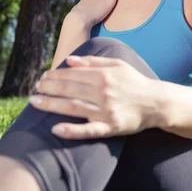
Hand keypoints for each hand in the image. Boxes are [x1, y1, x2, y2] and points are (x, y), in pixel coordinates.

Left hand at [30, 55, 160, 139]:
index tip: (42, 77)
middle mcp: (103, 92)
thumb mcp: (117, 65)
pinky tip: (56, 129)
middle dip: (48, 88)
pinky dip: (72, 130)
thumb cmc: (135, 82)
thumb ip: (93, 61)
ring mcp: (106, 111)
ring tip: (35, 102)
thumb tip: (69, 60)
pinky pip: (88, 130)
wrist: (156, 103)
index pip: (72, 75)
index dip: (54, 76)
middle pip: (69, 90)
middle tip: (34, 89)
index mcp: (104, 75)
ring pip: (73, 108)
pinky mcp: (111, 128)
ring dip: (51, 104)